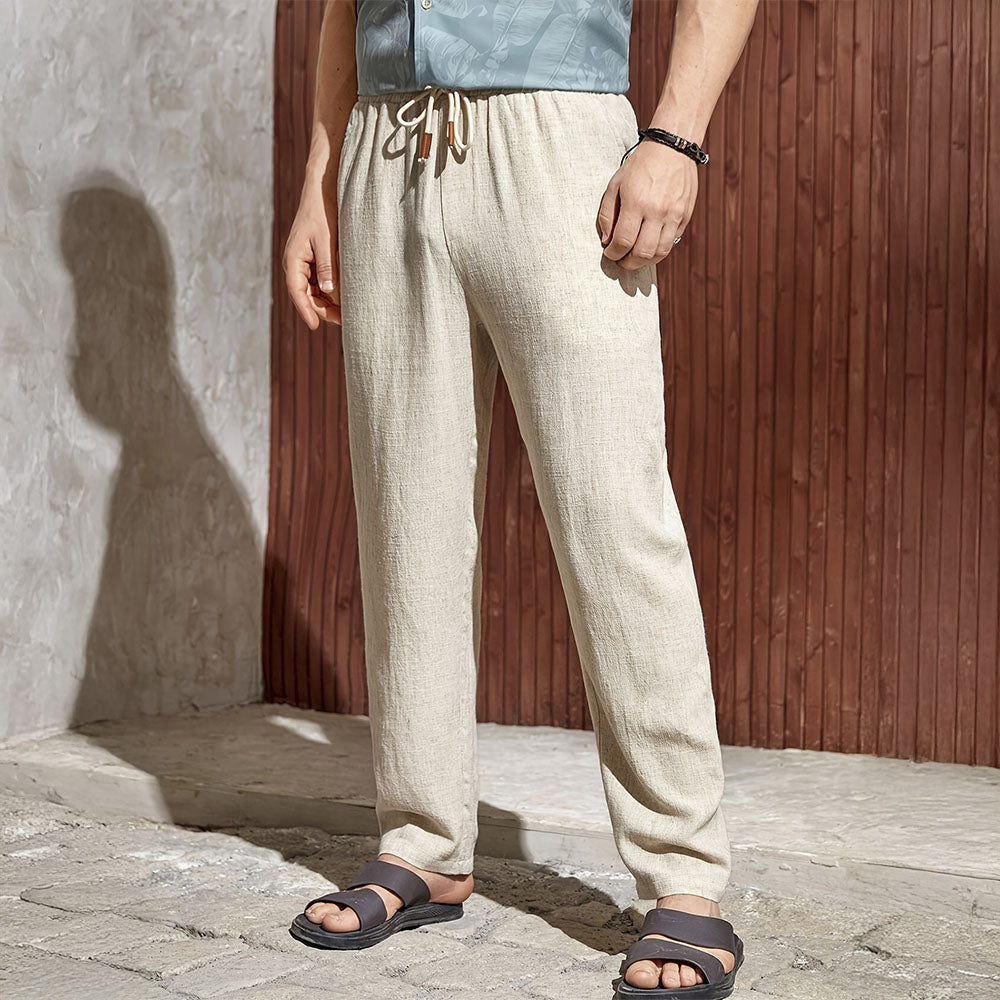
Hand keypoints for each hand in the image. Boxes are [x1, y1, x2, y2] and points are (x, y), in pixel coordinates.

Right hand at [283, 181, 341, 329]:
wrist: (321, 192)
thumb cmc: (322, 213)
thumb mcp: (326, 240)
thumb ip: (327, 266)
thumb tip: (328, 291)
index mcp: (293, 258)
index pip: (296, 291)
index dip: (305, 310)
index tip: (315, 326)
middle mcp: (295, 263)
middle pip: (304, 295)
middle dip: (321, 309)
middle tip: (342, 321)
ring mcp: (303, 263)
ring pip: (312, 291)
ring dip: (325, 303)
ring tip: (345, 314)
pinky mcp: (312, 260)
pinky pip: (317, 282)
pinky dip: (328, 292)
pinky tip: (342, 299)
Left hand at [596, 138, 697, 269]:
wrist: (672, 147)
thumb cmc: (640, 165)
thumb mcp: (615, 184)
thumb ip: (608, 214)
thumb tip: (607, 241)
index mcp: (636, 203)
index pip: (623, 242)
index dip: (613, 254)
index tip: (609, 253)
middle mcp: (657, 211)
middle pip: (642, 253)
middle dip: (628, 263)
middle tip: (621, 261)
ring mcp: (674, 215)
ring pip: (660, 253)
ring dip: (645, 261)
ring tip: (635, 257)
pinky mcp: (685, 216)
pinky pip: (672, 242)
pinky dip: (659, 250)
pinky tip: (649, 245)